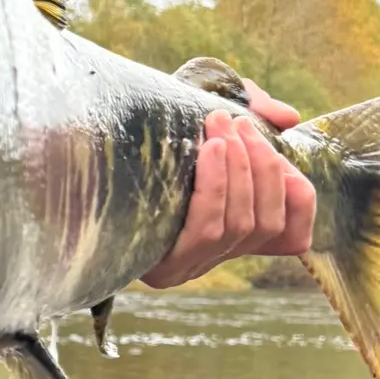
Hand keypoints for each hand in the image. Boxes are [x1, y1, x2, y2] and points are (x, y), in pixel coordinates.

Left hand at [142, 79, 315, 288]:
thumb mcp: (209, 114)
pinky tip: (210, 151)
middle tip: (237, 122)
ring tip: (221, 126)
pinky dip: (216, 187)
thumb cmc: (157, 128)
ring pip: (241, 225)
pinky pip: (206, 230)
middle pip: (267, 223)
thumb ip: (254, 111)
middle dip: (262, 167)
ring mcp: (191, 265)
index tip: (278, 147)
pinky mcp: (163, 267)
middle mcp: (218, 255)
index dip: (297, 195)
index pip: (293, 235)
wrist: (83, 141)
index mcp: (235, 232)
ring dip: (239, 170)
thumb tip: (289, 118)